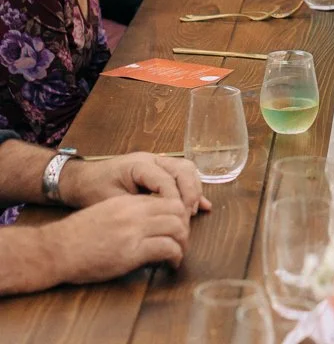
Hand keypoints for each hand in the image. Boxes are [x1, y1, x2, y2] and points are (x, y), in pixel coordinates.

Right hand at [43, 195, 190, 283]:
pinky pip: (167, 248)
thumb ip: (129, 212)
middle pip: (177, 209)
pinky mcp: (132, 252)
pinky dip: (175, 256)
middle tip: (182, 240)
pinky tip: (172, 264)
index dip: (178, 212)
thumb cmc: (78, 235)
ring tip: (179, 253)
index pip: (167, 198)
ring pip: (177, 227)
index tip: (179, 224)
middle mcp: (135, 211)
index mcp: (129, 201)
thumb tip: (148, 221)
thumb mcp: (107, 211)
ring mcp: (135, 230)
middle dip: (185, 225)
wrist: (58, 248)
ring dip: (183, 242)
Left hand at [61, 152, 209, 215]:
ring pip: (186, 169)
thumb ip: (136, 209)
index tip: (178, 222)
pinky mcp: (159, 170)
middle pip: (183, 169)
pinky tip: (202, 206)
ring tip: (192, 213)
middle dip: (190, 194)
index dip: (175, 201)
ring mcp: (157, 162)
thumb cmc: (92, 191)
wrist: (81, 180)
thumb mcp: (111, 202)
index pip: (167, 180)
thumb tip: (159, 224)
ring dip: (193, 190)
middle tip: (188, 218)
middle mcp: (152, 159)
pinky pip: (182, 174)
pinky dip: (192, 189)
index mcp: (139, 165)